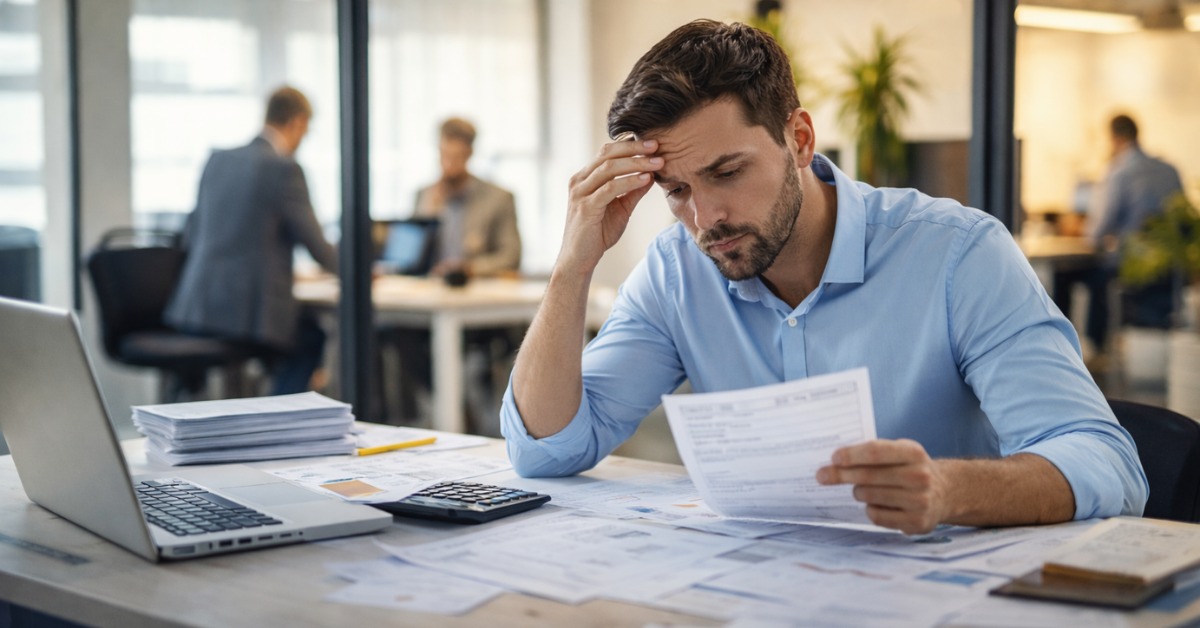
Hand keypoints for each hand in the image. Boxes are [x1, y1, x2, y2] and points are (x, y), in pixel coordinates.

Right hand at [558, 139, 663, 274]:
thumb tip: (651, 174)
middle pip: (607, 153)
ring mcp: (580, 192)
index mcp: (585, 178)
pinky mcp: (585, 206)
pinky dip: (630, 181)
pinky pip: (610, 188)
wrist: (580, 259)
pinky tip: (646, 179)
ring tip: (657, 162)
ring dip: (636, 163)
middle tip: (657, 146)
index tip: (653, 144)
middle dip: (635, 148)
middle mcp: (579, 181)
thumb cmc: (597, 233)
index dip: (630, 145)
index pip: (607, 151)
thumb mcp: (620, 208)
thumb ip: (633, 191)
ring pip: (609, 168)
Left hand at [816, 439, 950, 534]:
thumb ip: (874, 453)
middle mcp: (919, 476)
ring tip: (861, 490)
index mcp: (913, 452)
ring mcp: (920, 501)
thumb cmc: (910, 468)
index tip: (833, 458)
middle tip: (822, 475)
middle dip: (840, 475)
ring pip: (869, 496)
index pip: (876, 452)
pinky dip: (869, 509)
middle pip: (868, 476)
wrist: (945, 492)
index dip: (851, 455)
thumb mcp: (900, 452)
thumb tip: (835, 461)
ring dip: (858, 492)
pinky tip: (876, 504)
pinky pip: (876, 516)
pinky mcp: (916, 522)